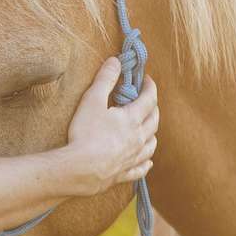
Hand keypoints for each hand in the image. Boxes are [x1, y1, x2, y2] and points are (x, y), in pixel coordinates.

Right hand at [61, 56, 158, 195]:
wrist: (80, 169)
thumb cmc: (85, 134)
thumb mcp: (92, 100)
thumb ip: (105, 79)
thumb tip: (115, 61)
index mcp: (132, 119)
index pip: (149, 99)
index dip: (150, 87)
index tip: (147, 79)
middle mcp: (138, 138)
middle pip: (154, 121)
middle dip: (153, 108)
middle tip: (147, 100)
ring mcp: (133, 158)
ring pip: (152, 145)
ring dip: (153, 134)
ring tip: (148, 128)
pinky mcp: (124, 173)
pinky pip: (141, 168)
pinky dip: (146, 162)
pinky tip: (147, 161)